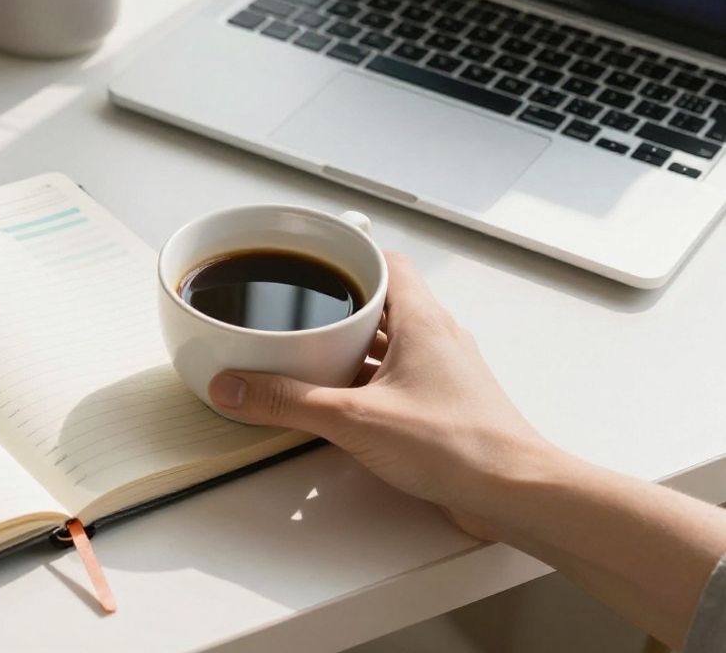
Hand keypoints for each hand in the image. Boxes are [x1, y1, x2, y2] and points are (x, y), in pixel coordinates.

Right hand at [208, 252, 566, 538]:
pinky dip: (365, 379)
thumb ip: (288, 401)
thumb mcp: (355, 418)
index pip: (384, 262)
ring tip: (305, 354)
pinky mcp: (441, 403)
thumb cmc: (460, 446)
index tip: (308, 259)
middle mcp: (436, 338)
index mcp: (422, 320)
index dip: (346, 256)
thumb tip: (235, 387)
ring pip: (388, 341)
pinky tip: (338, 400)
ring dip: (349, 346)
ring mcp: (441, 371)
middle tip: (295, 311)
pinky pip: (396, 376)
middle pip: (381, 301)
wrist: (514, 493)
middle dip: (335, 305)